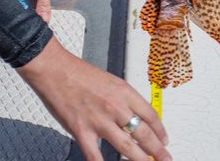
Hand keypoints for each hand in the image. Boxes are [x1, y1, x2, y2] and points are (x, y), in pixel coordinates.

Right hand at [17, 37, 171, 160]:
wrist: (54, 69)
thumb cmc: (78, 72)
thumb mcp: (110, 81)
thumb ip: (122, 99)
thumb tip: (132, 116)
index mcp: (124, 92)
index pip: (150, 115)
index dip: (160, 130)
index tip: (164, 139)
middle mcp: (115, 107)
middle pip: (144, 133)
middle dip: (157, 149)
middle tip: (165, 157)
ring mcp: (99, 121)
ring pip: (127, 147)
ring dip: (141, 159)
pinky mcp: (82, 131)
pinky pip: (95, 155)